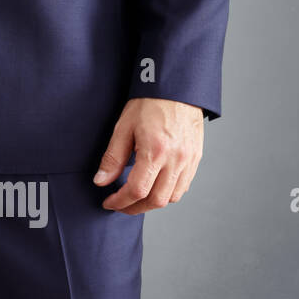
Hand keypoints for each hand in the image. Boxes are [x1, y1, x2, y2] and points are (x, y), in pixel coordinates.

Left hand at [94, 97, 204, 213]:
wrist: (176, 89)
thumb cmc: (149, 104)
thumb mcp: (123, 128)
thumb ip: (112, 158)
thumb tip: (101, 181)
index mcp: (156, 151)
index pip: (138, 190)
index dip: (121, 202)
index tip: (109, 203)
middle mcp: (176, 159)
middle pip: (156, 200)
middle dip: (135, 208)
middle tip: (120, 205)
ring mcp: (189, 160)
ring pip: (173, 197)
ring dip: (152, 203)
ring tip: (135, 199)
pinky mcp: (196, 158)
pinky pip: (183, 186)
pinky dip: (167, 193)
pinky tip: (154, 187)